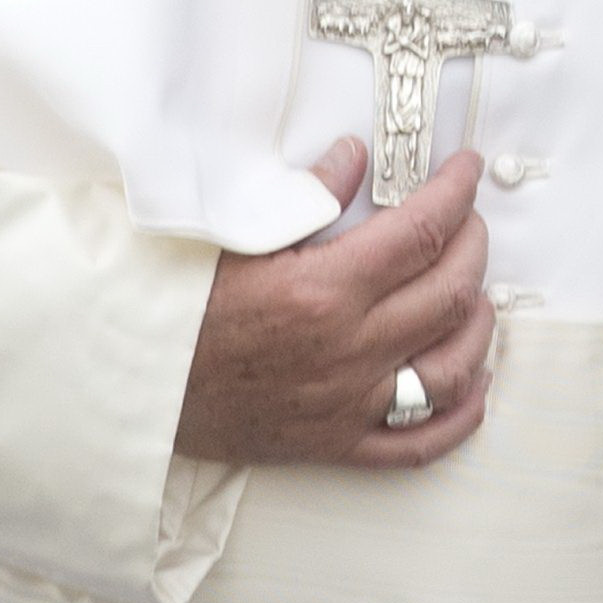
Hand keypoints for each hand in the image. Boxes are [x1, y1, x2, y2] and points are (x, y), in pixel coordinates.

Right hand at [173, 140, 493, 469]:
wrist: (124, 384)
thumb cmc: (173, 306)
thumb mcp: (235, 235)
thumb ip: (306, 195)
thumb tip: (354, 157)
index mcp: (323, 290)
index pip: (423, 231)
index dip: (457, 192)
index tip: (467, 169)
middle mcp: (347, 350)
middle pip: (451, 291)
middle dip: (473, 244)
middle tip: (467, 220)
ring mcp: (346, 403)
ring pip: (451, 366)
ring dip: (478, 323)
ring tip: (476, 291)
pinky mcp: (334, 444)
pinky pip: (418, 443)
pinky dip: (460, 415)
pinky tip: (475, 383)